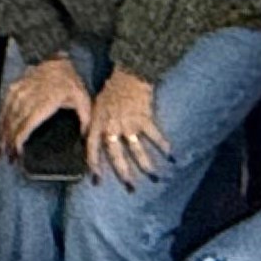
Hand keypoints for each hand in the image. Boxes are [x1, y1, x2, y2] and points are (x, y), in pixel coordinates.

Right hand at [0, 56, 93, 156]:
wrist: (57, 59)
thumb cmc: (71, 83)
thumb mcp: (83, 100)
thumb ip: (84, 120)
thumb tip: (85, 139)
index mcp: (45, 103)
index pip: (26, 125)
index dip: (19, 140)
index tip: (17, 153)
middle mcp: (28, 98)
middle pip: (14, 123)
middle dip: (9, 142)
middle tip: (9, 158)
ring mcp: (19, 91)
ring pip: (7, 116)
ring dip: (3, 133)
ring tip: (2, 148)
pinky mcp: (14, 87)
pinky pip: (4, 106)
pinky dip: (1, 120)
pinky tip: (0, 130)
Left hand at [87, 67, 171, 188]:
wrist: (129, 72)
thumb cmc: (111, 87)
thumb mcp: (96, 104)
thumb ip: (94, 122)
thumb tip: (88, 137)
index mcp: (97, 123)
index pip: (91, 148)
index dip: (93, 165)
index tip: (96, 181)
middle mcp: (111, 126)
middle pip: (116, 155)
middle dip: (124, 173)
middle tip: (131, 188)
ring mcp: (128, 123)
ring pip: (136, 150)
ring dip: (146, 165)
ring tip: (154, 178)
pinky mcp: (144, 118)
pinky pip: (155, 136)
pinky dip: (164, 146)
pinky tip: (172, 157)